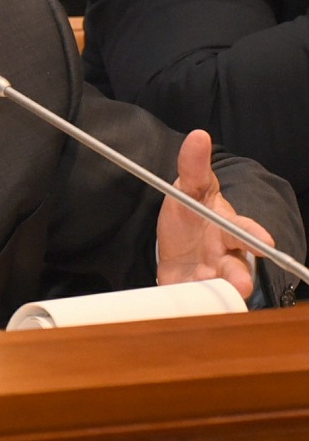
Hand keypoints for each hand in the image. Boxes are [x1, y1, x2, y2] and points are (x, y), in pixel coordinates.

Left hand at [156, 129, 273, 298]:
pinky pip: (190, 301)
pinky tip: (181, 304)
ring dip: (216, 295)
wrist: (175, 241)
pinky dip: (187, 304)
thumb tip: (199, 136)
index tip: (265, 242)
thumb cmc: (191, 212)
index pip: (246, 233)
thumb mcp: (188, 187)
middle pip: (237, 270)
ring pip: (218, 290)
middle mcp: (225, 257)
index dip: (255, 237)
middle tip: (241, 285)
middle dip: (240, 277)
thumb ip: (193, 166)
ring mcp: (209, 277)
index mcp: (228, 229)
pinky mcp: (189, 292)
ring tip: (209, 296)